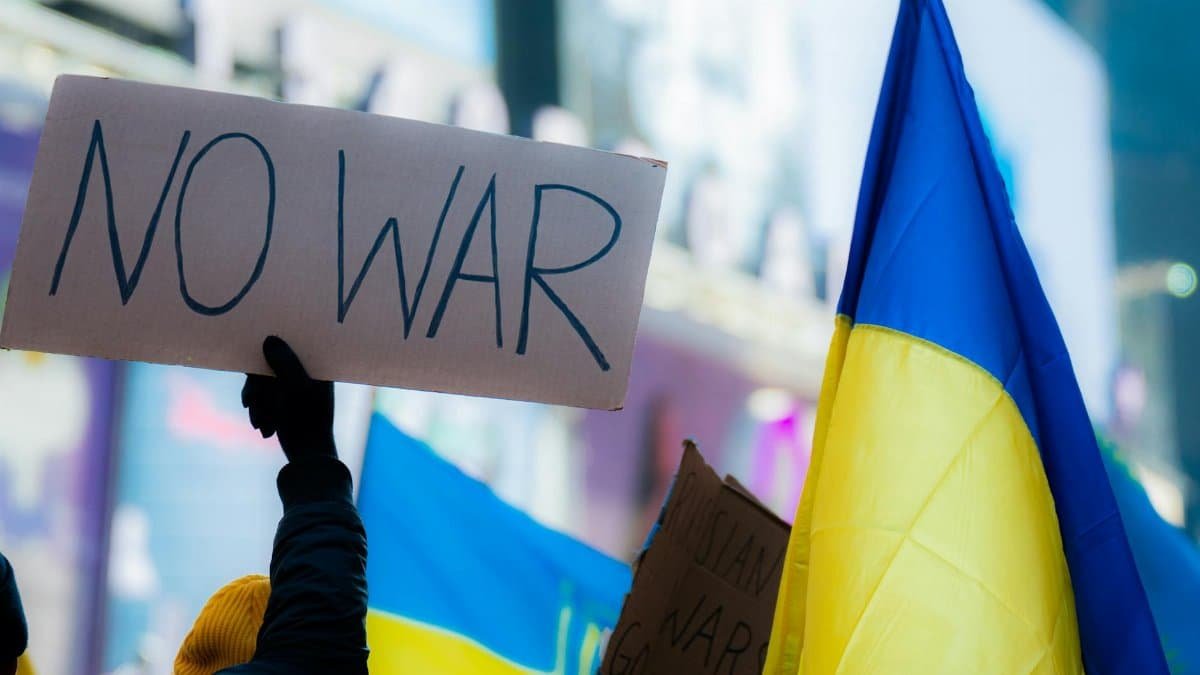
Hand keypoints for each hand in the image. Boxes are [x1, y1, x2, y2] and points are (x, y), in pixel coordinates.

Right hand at [242, 336, 334, 461]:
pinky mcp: (281, 399)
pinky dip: (260, 411)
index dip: (270, 350)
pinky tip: (265, 428)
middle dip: (259, 388)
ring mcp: (291, 386)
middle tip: (250, 402)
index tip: (253, 360)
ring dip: (259, 403)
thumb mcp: (298, 387)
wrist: (308, 455)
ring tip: (260, 422)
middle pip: (270, 365)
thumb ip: (284, 362)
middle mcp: (305, 372)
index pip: (290, 345)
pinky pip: (259, 397)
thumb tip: (269, 338)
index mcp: (317, 365)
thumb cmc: (309, 419)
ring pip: (261, 383)